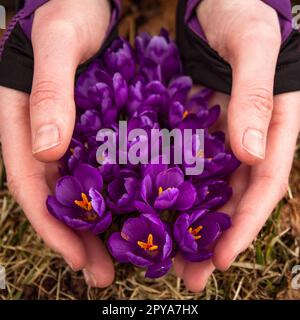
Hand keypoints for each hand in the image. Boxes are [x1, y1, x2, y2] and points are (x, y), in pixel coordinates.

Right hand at [0, 0, 113, 286]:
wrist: (89, 1)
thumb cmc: (68, 11)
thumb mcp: (56, 42)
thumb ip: (47, 92)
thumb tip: (47, 150)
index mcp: (24, 123)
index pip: (31, 186)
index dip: (51, 225)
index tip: (77, 257)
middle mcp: (46, 137)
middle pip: (59, 199)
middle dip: (79, 239)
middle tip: (105, 273)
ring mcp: (73, 136)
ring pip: (83, 192)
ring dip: (100, 227)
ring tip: (124, 259)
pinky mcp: (97, 130)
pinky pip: (107, 170)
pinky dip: (118, 197)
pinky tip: (138, 215)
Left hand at [174, 0, 299, 291]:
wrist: (219, 4)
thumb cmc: (240, 16)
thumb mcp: (252, 46)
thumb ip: (256, 96)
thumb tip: (252, 153)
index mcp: (276, 128)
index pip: (265, 187)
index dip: (245, 225)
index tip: (221, 258)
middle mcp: (253, 141)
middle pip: (237, 201)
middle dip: (216, 241)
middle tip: (191, 276)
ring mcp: (227, 139)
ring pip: (214, 193)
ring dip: (196, 228)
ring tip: (173, 261)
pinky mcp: (202, 132)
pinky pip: (192, 170)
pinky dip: (179, 197)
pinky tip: (159, 215)